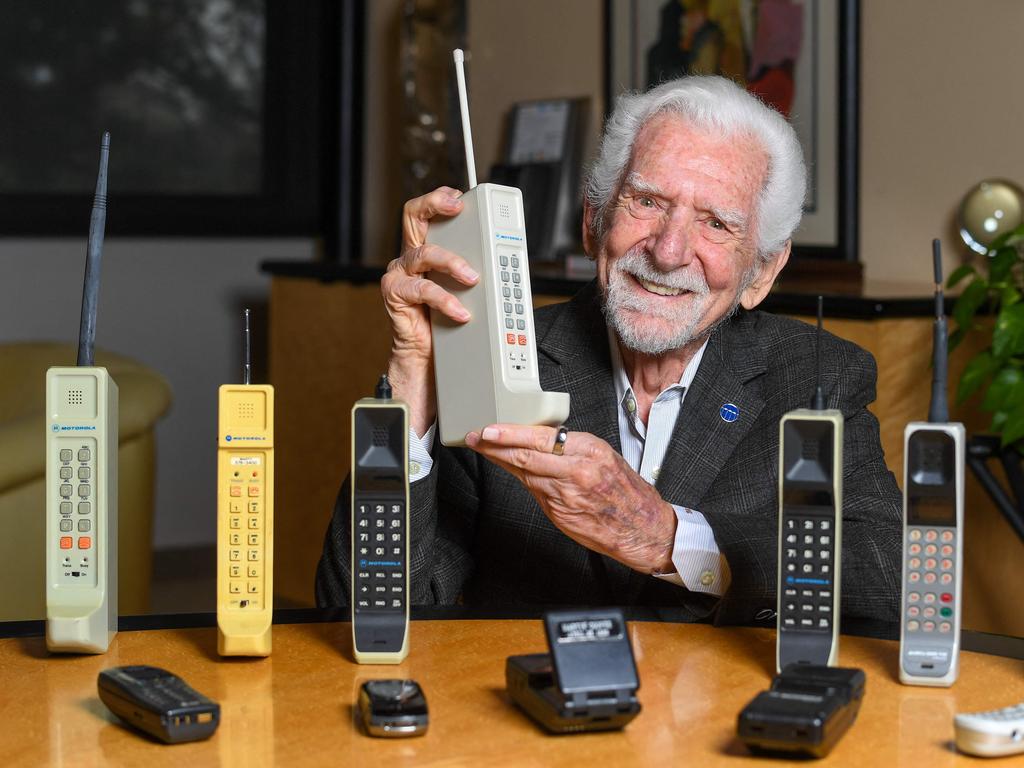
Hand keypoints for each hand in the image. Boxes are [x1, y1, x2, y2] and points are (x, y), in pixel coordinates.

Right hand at [381, 187, 478, 433]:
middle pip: (414, 215)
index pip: (430, 213)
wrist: (429, 360)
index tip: (463, 194)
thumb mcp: (471, 293)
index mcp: (429, 250)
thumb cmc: (450, 324)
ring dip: (452, 262)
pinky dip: (445, 300)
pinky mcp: (395, 296)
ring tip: (473, 278)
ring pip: (424, 253)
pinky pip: (421, 290)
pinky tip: (461, 311)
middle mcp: (412, 257)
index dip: (443, 198)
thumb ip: (483, 272)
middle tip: (457, 206)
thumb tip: (513, 262)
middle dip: (436, 204)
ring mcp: (401, 275)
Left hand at [465, 424, 677, 573]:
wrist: (643, 528)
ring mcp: (566, 495)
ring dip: (503, 462)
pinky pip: (535, 493)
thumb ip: (572, 449)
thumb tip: (539, 440)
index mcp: (589, 451)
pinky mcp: (560, 514)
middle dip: (496, 446)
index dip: (510, 433)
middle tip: (476, 437)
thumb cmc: (626, 492)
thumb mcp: (604, 457)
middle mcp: (576, 471)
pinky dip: (522, 481)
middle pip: (525, 455)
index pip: (540, 437)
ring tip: (487, 451)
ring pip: (525, 474)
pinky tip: (513, 473)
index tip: (490, 428)